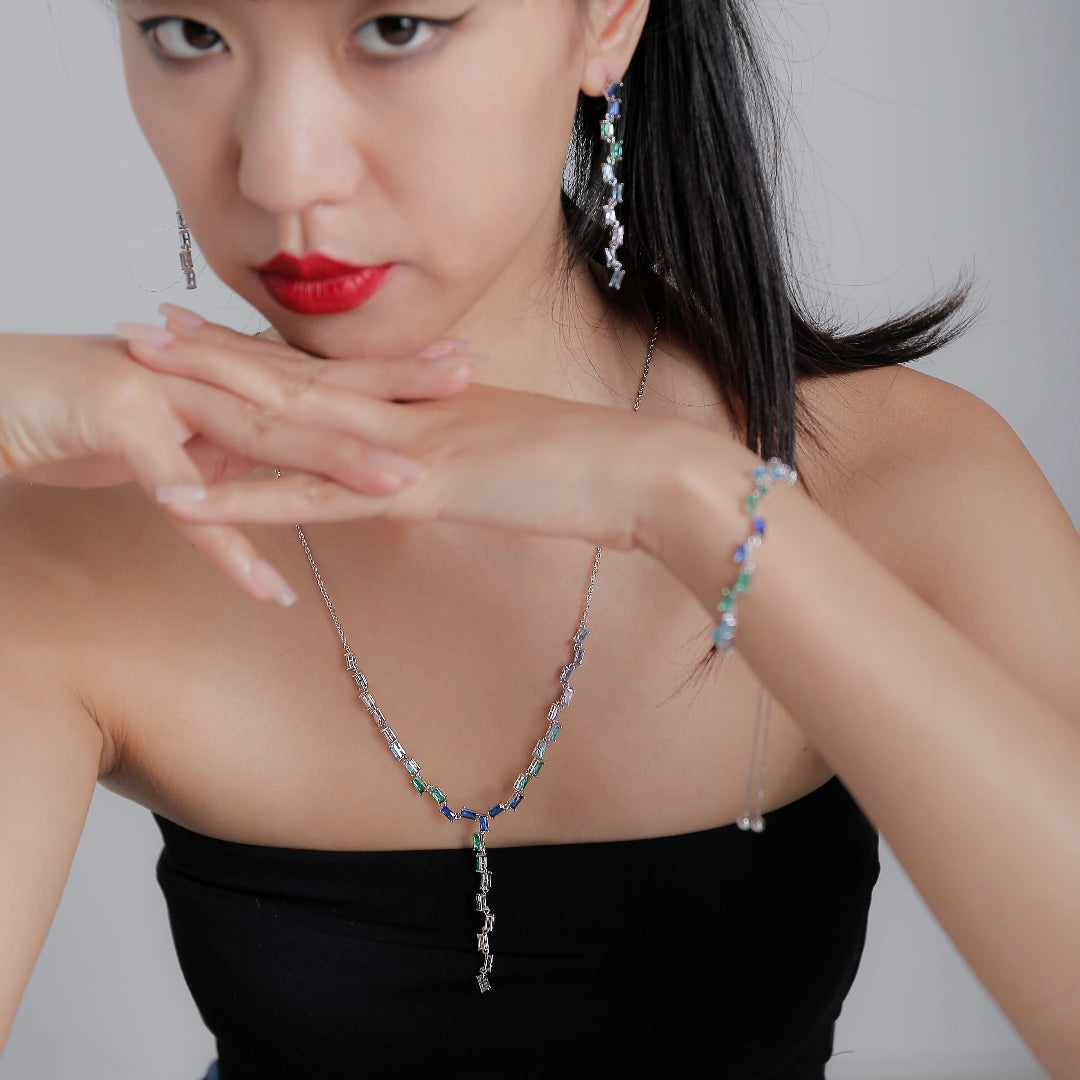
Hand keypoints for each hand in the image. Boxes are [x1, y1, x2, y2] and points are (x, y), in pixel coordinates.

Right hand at [0, 307, 481, 602]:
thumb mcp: (165, 427)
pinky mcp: (116, 428)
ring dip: (333, 464)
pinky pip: (183, 503)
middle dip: (393, 388)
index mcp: (223, 374)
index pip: (323, 371)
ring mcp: (164, 396)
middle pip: (313, 386)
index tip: (458, 364)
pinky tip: (269, 589)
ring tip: (404, 485)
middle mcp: (206, 376)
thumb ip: (220, 441)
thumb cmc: (72, 413)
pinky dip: (226, 548)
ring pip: (263, 435)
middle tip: (467, 379)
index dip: (390, 368)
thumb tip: (266, 468)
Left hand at [139, 323, 700, 557]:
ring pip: (294, 422)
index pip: (339, 373)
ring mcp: (412, 444)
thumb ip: (482, 458)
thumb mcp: (528, 457)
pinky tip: (190, 496)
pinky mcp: (423, 487)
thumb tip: (460, 467)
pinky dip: (249, 496)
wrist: (649, 473)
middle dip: (220, 355)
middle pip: (301, 377)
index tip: (222, 335)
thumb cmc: (605, 468)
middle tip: (151, 327)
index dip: (276, 353)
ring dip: (214, 402)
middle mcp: (413, 410)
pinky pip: (318, 496)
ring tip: (143, 376)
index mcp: (435, 400)